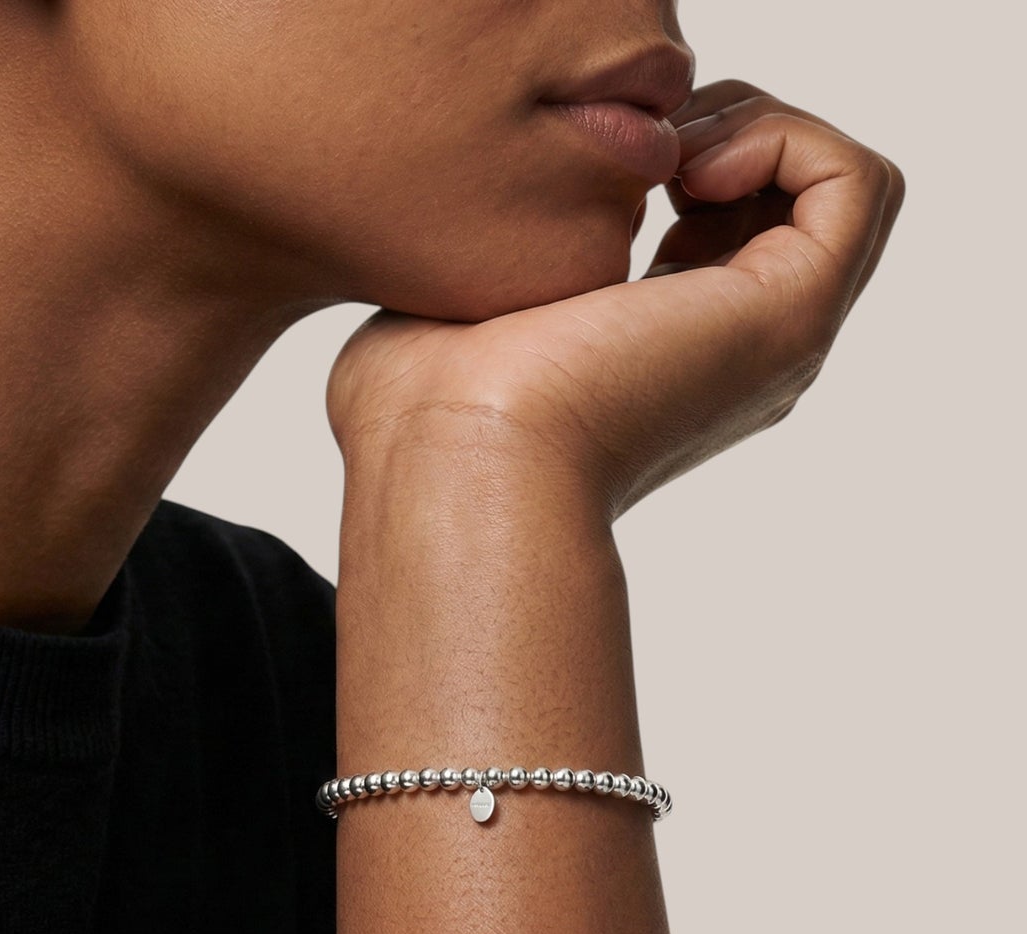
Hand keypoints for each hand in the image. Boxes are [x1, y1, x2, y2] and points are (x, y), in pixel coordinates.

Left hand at [326, 79, 905, 533]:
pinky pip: (858, 184)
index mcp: (657, 359)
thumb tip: (515, 229)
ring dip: (755, 126)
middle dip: (722, 129)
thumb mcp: (463, 306)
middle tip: (640, 152)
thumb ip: (510, 260)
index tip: (598, 173)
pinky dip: (784, 138)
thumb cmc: (424, 406)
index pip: (718, 230)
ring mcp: (768, 341)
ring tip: (668, 156)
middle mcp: (727, 357)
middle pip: (782, 204)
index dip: (676, 163)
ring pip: (830, 187)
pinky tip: (690, 170)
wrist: (452, 456)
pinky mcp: (790, 317)